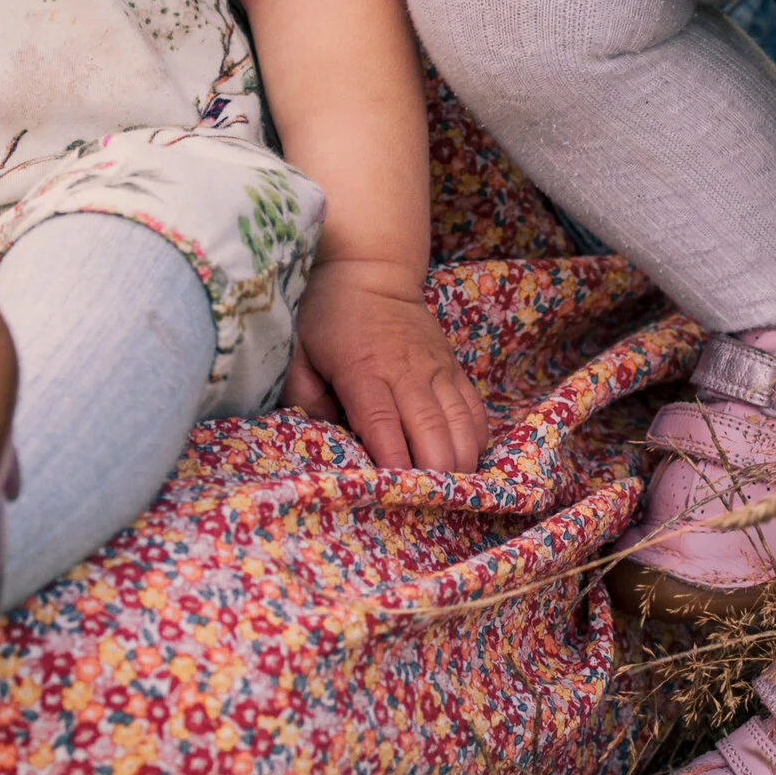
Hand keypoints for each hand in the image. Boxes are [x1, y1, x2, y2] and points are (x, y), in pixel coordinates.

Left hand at [286, 259, 489, 473]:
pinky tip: (466, 463)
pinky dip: (475, 441)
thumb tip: (319, 433)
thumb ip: (303, 393)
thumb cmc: (329, 313)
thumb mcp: (300, 347)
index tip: (396, 491)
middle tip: (428, 506)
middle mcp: (406, 371)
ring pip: (461, 425)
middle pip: (431, 431)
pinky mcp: (454, 368)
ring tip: (451, 493)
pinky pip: (475, 411)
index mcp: (363, 370)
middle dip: (434, 473)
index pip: (382, 422)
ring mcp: (436, 369)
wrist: (371, 268)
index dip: (393, 460)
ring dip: (460, 463)